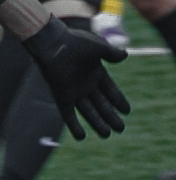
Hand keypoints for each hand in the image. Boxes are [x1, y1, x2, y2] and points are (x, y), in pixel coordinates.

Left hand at [23, 15, 129, 139]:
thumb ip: (111, 53)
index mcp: (95, 72)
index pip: (110, 90)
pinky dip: (74, 126)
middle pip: (101, 104)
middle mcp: (85, 84)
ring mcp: (74, 91)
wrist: (53, 43)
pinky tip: (81, 136)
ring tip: (107, 134)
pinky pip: (68, 114)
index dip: (118, 100)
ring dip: (97, 123)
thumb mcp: (98, 46)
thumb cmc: (75, 42)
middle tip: (120, 128)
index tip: (127, 111)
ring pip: (88, 112)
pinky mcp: (62, 96)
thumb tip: (125, 55)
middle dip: (110, 116)